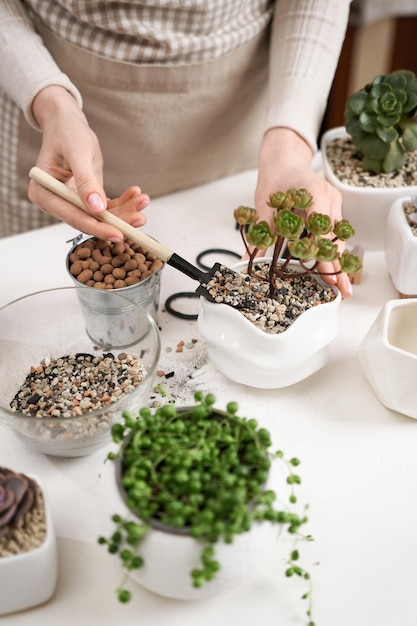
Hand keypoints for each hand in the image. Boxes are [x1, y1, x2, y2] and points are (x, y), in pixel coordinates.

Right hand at [28, 86, 149, 239]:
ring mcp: (71, 203)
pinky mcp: (86, 199)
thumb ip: (86, 182)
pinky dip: (123, 202)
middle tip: (140, 219)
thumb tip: (96, 209)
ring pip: (101, 215)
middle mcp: (55, 203)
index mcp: (44, 195)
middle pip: (89, 220)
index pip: (73, 217)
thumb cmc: (67, 132)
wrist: (67, 123)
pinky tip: (136, 194)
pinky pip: (107, 206)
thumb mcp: (78, 154)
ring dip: (125, 211)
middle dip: (117, 221)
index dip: (97, 227)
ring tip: (143, 201)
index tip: (118, 234)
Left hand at [254, 127, 352, 297]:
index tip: (328, 275)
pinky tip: (335, 267)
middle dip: (338, 265)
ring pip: (338, 236)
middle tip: (342, 290)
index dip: (325, 256)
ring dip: (338, 260)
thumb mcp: (264, 209)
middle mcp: (329, 197)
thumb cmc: (274, 181)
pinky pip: (336, 231)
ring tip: (341, 285)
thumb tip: (247, 260)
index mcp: (313, 194)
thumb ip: (260, 236)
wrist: (283, 161)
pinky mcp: (334, 206)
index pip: (322, 232)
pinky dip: (334, 249)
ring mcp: (334, 201)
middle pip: (335, 238)